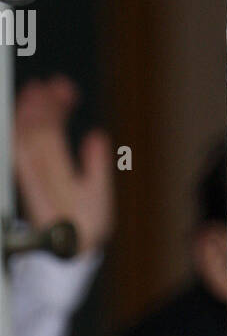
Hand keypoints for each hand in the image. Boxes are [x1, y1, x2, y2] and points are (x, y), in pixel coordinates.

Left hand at [14, 75, 114, 254]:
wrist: (66, 252)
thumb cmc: (85, 226)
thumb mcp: (99, 199)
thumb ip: (96, 166)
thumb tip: (95, 136)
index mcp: (55, 176)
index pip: (49, 135)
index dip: (52, 109)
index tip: (62, 89)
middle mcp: (37, 174)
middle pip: (34, 131)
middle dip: (43, 104)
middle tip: (55, 83)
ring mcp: (29, 175)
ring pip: (23, 137)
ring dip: (29, 112)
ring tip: (38, 90)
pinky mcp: (27, 177)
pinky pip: (20, 148)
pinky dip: (23, 127)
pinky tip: (29, 115)